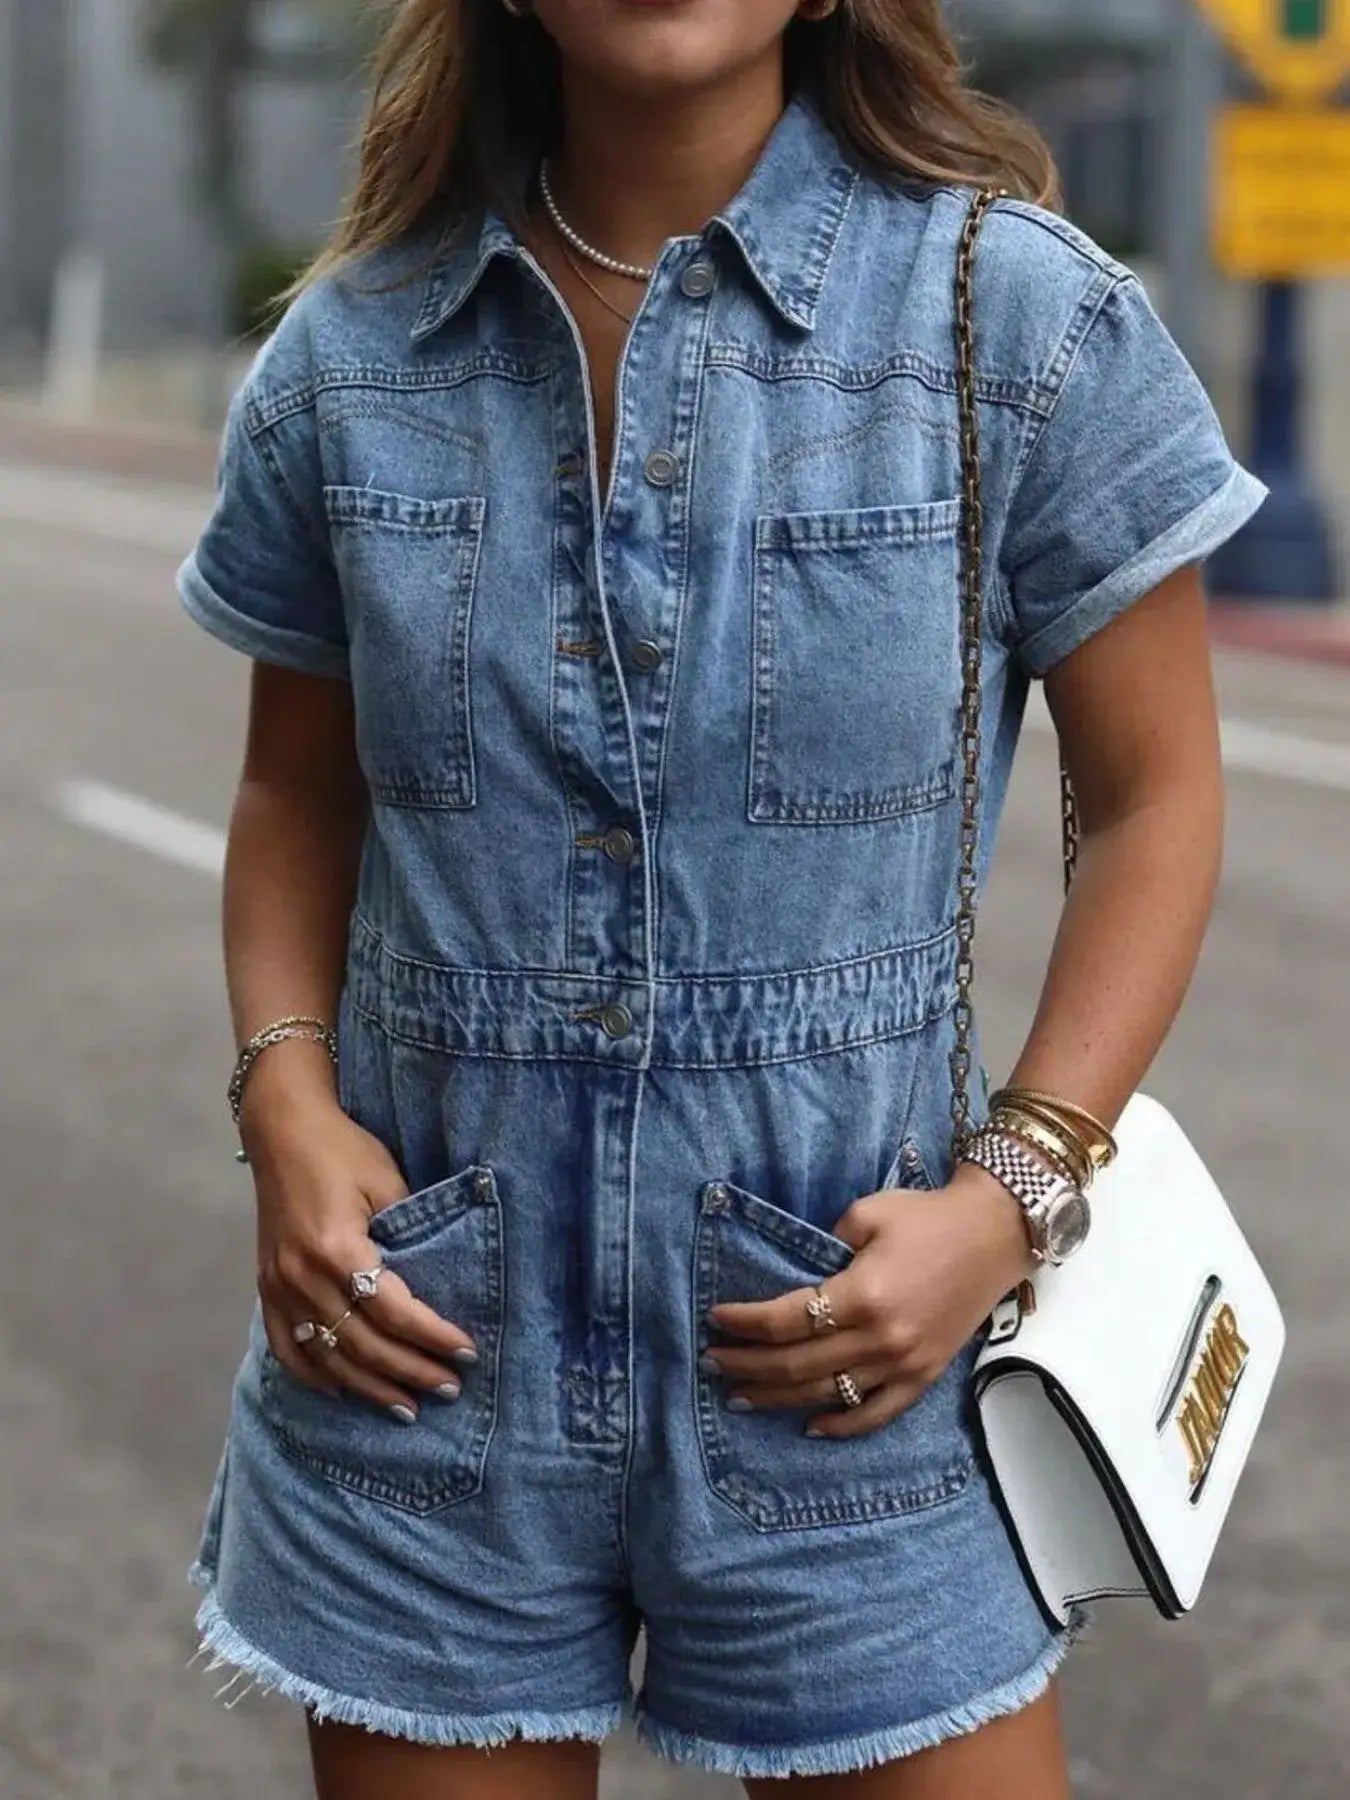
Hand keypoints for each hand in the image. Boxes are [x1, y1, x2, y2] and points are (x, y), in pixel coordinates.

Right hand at [244, 1082, 476, 1421]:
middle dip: (411, 1371)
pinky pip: (288, 1348)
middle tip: (449, 1388)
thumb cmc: (344, 1149)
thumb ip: (410, 1231)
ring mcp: (278, 1286)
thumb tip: (442, 1282)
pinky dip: (317, 1375)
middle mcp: (302, 1274)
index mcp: (336, 1246)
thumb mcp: (386, 1180)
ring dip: (370, 1387)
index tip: (467, 1352)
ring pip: (327, 1356)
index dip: (433, 1336)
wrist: (284, 1130)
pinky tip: (344, 1392)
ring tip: (408, 1407)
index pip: (394, 1310)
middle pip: (363, 1343)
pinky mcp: (267, 1288)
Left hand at [703, 1164, 1033, 1438]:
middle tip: (713, 1362)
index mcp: (861, 1294)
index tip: (715, 1319)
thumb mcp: (867, 1213)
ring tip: (741, 1396)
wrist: (994, 1235)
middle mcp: (879, 1338)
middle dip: (748, 1365)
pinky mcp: (923, 1377)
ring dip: (778, 1398)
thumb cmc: (927, 1217)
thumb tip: (794, 1273)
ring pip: (826, 1394)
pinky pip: (876, 1413)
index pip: (786, 1320)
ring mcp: (903, 1364)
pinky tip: (810, 1426)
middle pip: (797, 1364)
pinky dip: (841, 1425)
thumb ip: (824, 1243)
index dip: (744, 1323)